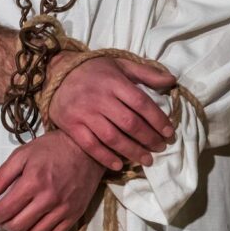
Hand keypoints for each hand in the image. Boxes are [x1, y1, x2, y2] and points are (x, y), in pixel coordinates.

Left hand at [0, 130, 104, 230]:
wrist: (86, 149)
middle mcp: (48, 198)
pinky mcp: (75, 213)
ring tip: (19, 218)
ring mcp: (63, 208)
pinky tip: (37, 222)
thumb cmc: (52, 149)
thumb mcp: (22, 155)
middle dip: (4, 224)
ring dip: (22, 229)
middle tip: (2, 216)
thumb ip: (1, 176)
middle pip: (18, 225)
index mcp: (33, 182)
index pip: (5, 210)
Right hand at [47, 53, 176, 170]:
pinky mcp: (71, 126)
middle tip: (160, 148)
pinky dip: (106, 157)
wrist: (57, 74)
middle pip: (130, 123)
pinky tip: (119, 165)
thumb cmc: (94, 70)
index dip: (158, 120)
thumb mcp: (120, 65)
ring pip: (112, 137)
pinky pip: (91, 145)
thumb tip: (172, 80)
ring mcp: (84, 113)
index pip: (141, 103)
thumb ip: (147, 73)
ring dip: (132, 151)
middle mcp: (100, 98)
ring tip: (147, 160)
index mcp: (114, 82)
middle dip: (149, 138)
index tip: (169, 132)